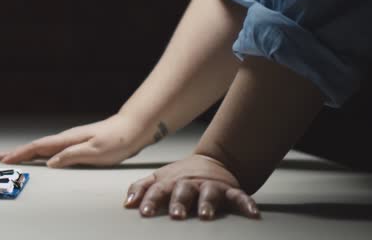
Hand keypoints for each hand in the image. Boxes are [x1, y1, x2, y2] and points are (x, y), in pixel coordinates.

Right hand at [0, 114, 154, 166]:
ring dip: (28, 152)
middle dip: (18, 152)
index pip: (38, 147)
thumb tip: (50, 162)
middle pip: (37, 146)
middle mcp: (68, 138)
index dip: (20, 153)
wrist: (134, 127)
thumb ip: (71, 156)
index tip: (5, 158)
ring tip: (16, 157)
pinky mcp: (79, 143)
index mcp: (68, 140)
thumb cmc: (118, 139)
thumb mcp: (95, 152)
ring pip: (44, 147)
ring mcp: (73, 140)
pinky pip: (54, 149)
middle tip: (1, 156)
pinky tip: (42, 156)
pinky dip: (42, 152)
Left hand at [125, 154, 259, 219]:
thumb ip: (142, 189)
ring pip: (209, 194)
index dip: (149, 200)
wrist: (213, 162)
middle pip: (182, 192)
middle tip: (176, 215)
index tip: (144, 212)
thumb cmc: (181, 177)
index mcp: (171, 182)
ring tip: (206, 215)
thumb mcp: (159, 179)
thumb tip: (127, 203)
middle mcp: (190, 184)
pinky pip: (239, 197)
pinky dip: (246, 204)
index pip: (157, 190)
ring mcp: (210, 186)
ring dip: (207, 204)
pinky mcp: (230, 190)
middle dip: (178, 203)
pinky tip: (252, 213)